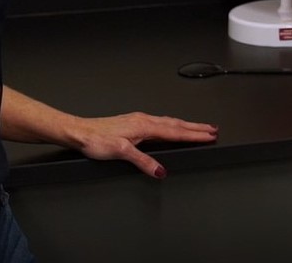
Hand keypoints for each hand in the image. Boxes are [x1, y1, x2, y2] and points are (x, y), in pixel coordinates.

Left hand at [74, 112, 217, 178]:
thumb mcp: (120, 152)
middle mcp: (144, 120)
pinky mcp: (133, 123)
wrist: (79, 132)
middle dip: (196, 128)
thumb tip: (160, 170)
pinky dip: (172, 125)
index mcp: (144, 126)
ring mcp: (138, 120)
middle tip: (212, 129)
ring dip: (186, 125)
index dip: (193, 135)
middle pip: (176, 124)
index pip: (175, 132)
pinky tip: (171, 128)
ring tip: (198, 128)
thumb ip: (143, 161)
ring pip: (169, 122)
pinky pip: (160, 122)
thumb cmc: (95, 140)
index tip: (209, 135)